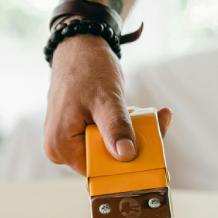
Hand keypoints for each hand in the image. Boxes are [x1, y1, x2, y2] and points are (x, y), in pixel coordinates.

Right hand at [45, 33, 172, 175]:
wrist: (80, 46)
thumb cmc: (87, 68)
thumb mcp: (105, 98)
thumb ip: (115, 127)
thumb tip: (126, 155)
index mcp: (60, 147)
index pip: (98, 170)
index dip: (126, 164)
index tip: (153, 149)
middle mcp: (60, 149)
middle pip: (105, 162)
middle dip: (132, 146)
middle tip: (156, 123)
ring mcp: (69, 142)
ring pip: (108, 150)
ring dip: (131, 135)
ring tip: (145, 114)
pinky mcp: (79, 133)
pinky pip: (106, 140)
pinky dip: (124, 129)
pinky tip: (135, 112)